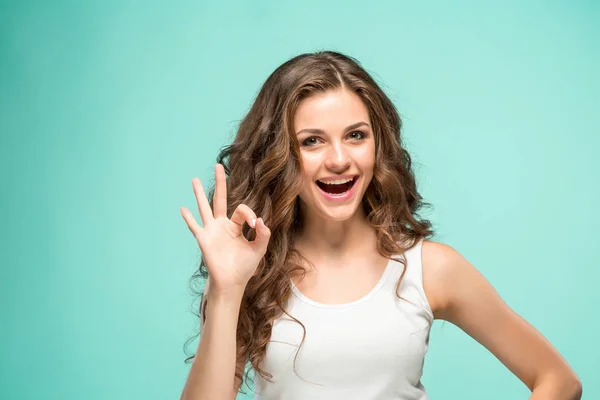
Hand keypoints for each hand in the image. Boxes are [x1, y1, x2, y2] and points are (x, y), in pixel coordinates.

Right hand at [180, 163, 270, 293]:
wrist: (232, 282)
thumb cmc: (245, 267)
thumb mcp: (259, 249)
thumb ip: (263, 235)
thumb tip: (261, 221)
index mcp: (236, 226)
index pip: (242, 210)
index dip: (250, 214)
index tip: (256, 224)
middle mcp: (222, 225)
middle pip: (220, 199)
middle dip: (220, 182)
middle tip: (218, 165)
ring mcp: (211, 231)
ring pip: (204, 208)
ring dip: (199, 194)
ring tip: (194, 179)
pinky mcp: (204, 239)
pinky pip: (195, 227)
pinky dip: (188, 218)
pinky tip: (183, 209)